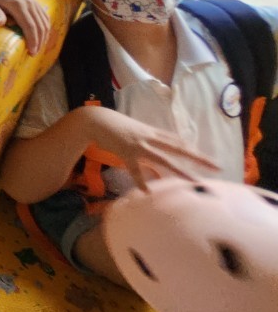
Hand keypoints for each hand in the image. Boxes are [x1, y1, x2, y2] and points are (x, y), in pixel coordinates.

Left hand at [0, 0, 49, 54]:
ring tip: (37, 48)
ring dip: (43, 36)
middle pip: (39, 25)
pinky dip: (44, 28)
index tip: (31, 52)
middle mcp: (28, 1)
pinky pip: (44, 16)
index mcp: (17, 3)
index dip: (32, 39)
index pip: (29, 25)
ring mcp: (32, 1)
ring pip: (44, 21)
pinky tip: (41, 38)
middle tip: (34, 54)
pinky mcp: (33, 2)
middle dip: (39, 41)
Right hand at [88, 106, 218, 190]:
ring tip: (195, 181)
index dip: (194, 150)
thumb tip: (155, 170)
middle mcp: (150, 138)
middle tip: (217, 166)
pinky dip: (141, 180)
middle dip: (198, 158)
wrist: (95, 120)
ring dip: (180, 170)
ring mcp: (139, 145)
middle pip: (179, 149)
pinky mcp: (126, 152)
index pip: (178, 142)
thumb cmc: (114, 127)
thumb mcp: (133, 136)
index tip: (209, 159)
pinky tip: (147, 191)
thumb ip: (145, 152)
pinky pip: (135, 169)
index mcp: (152, 132)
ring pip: (164, 159)